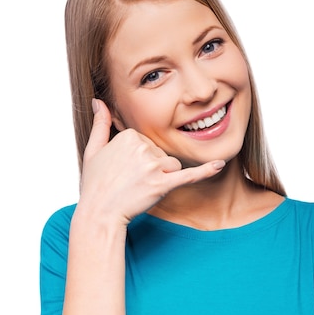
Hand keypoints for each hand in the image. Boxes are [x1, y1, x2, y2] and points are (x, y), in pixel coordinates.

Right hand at [78, 99, 224, 225]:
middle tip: (130, 182)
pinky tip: (220, 164)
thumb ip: (100, 124)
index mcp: (129, 135)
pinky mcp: (162, 184)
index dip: (141, 159)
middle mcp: (143, 147)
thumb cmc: (95, 184)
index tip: (126, 170)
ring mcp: (153, 166)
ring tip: (141, 188)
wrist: (99, 213)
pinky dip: (205, 170)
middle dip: (152, 168)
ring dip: (163, 178)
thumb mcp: (93, 150)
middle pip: (162, 154)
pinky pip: (189, 175)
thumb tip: (98, 101)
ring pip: (172, 166)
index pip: (149, 142)